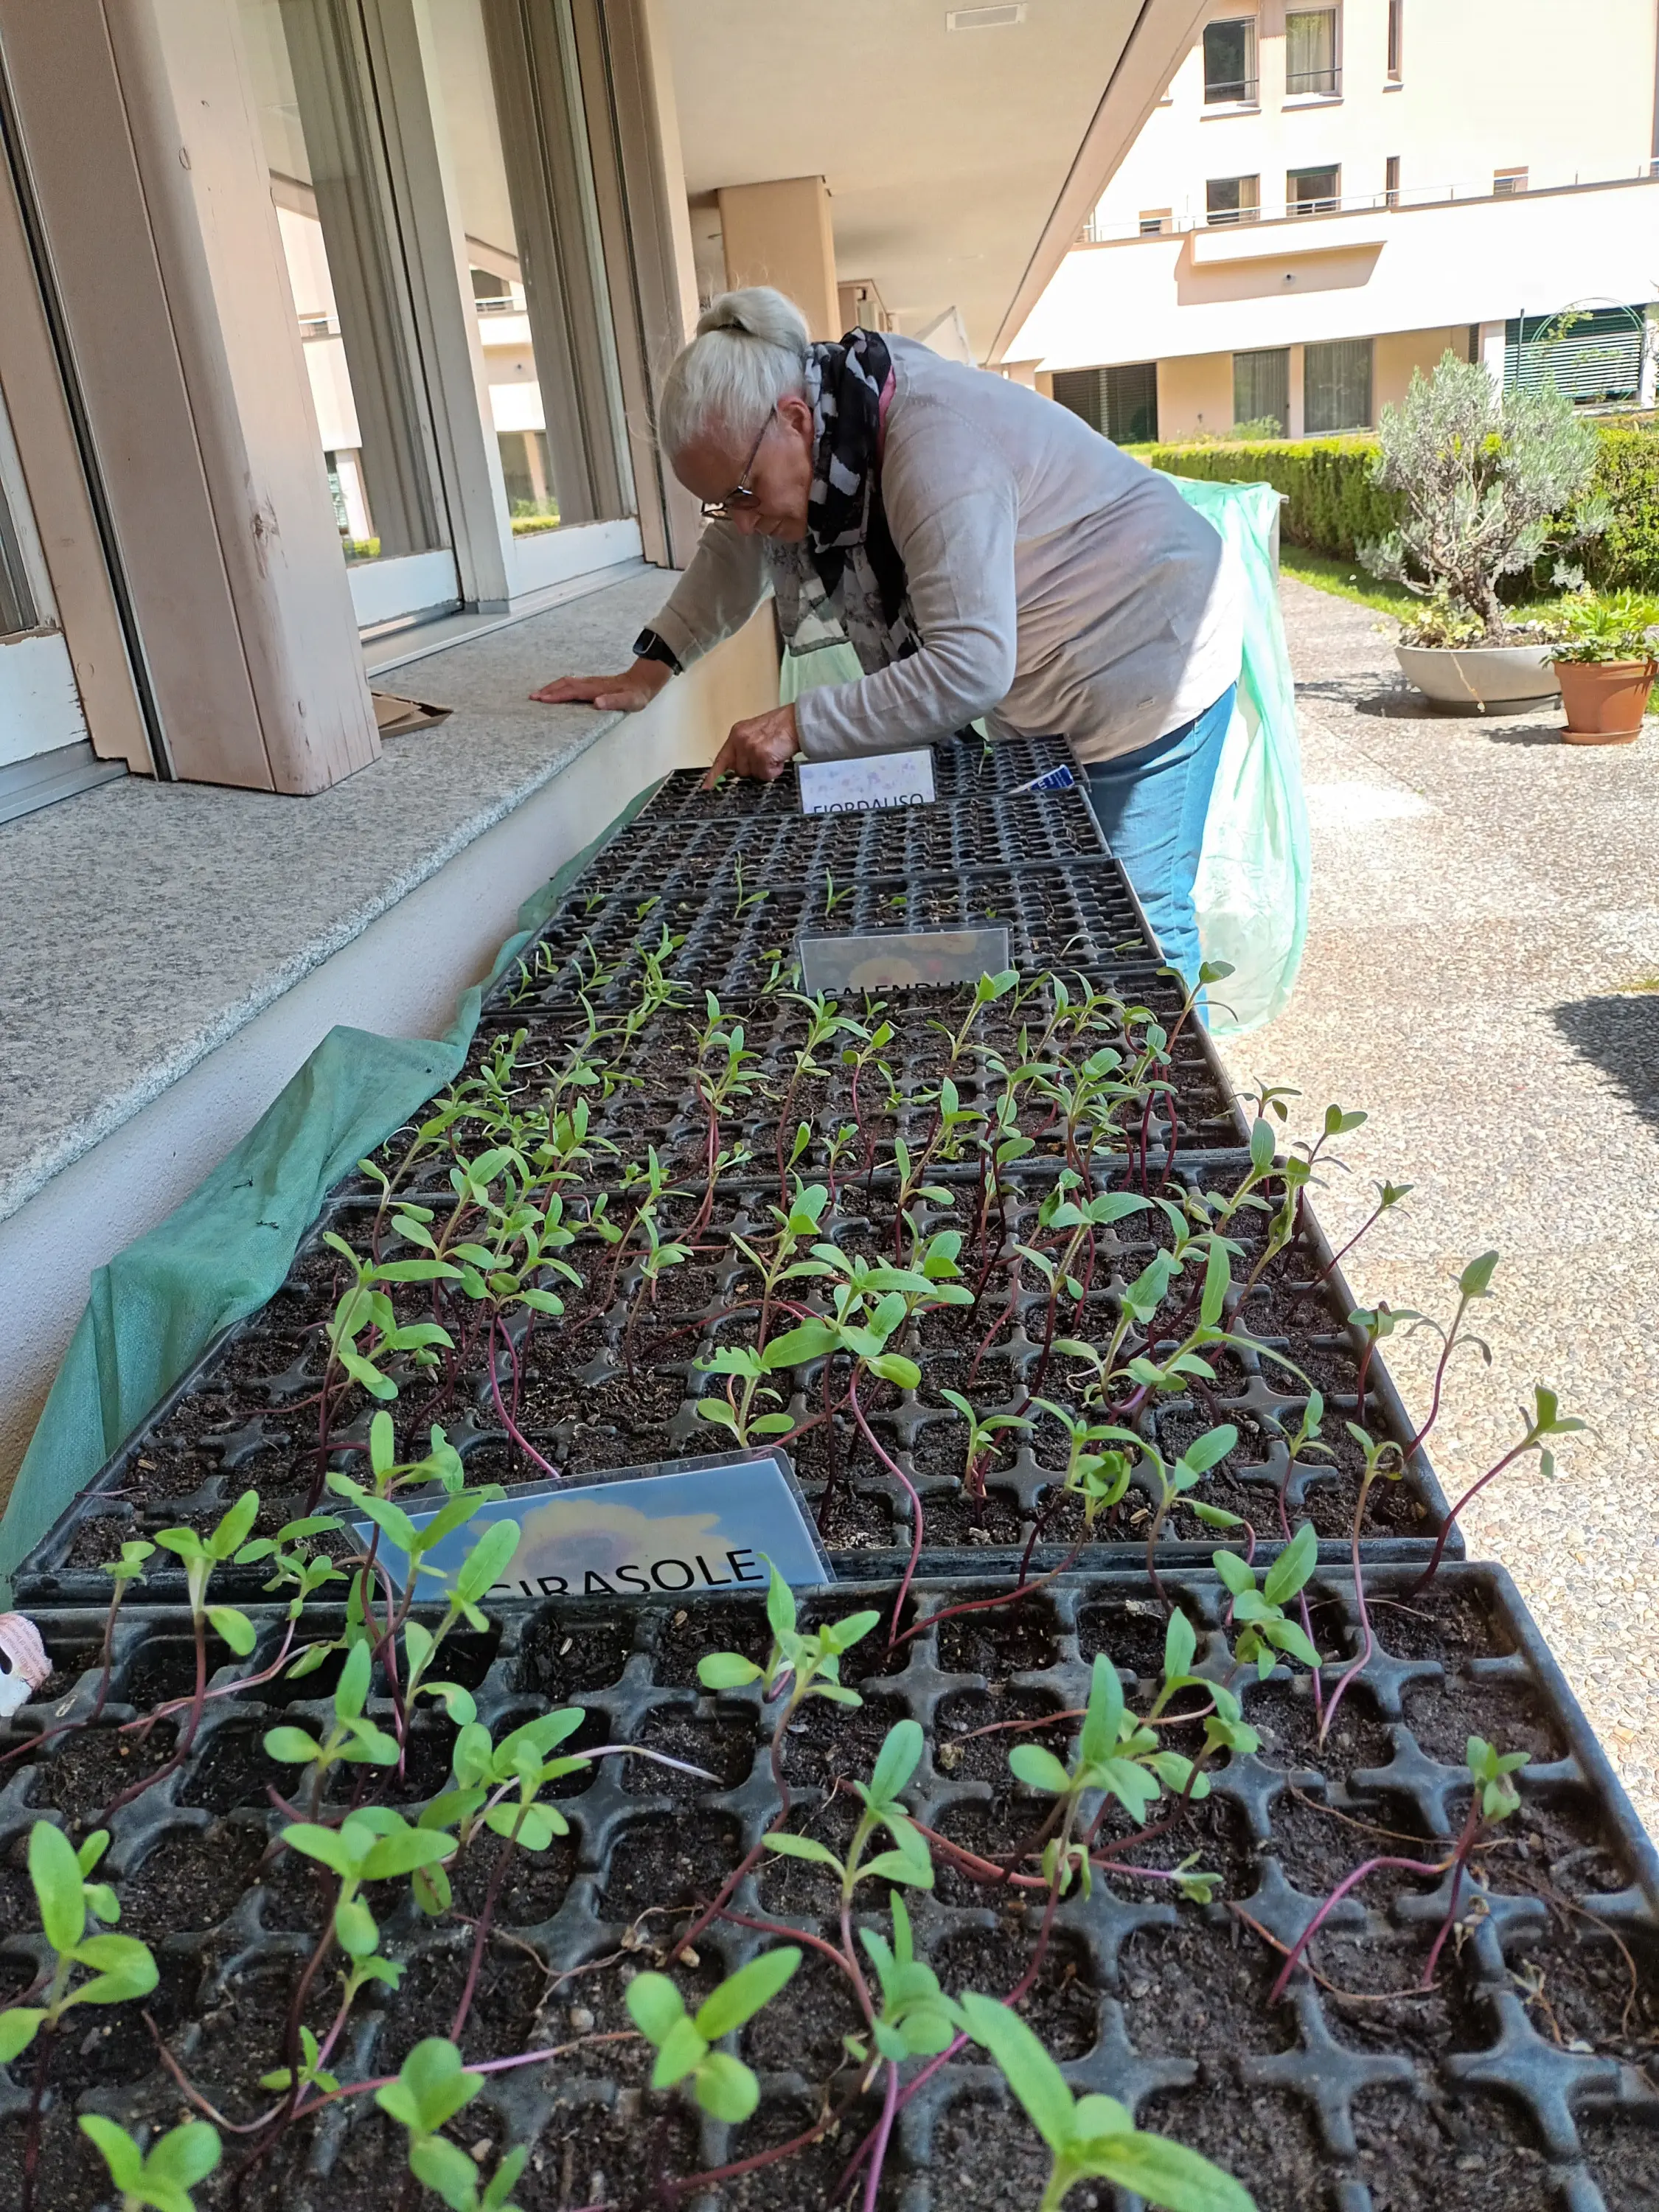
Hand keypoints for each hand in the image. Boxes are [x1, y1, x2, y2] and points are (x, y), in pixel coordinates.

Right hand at [529, 658, 670, 711]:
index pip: (573, 692)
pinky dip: (559, 686)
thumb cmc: (636, 695)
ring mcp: (590, 682)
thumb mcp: (630, 701)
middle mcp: (591, 683)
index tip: (543, 699)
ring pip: (566, 682)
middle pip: (565, 684)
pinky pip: (571, 683)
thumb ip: (614, 701)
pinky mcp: (590, 683)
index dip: (557, 696)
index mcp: (597, 689)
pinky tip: (555, 691)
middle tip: (532, 698)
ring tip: (538, 694)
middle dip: (548, 690)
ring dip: (552, 687)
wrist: (642, 682)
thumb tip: (597, 703)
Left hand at [702, 703, 800, 786]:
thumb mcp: (756, 733)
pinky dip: (775, 770)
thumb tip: (740, 768)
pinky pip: (766, 775)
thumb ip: (744, 748)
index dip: (714, 775)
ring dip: (765, 770)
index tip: (707, 787)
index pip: (722, 758)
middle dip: (753, 769)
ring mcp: (750, 748)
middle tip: (766, 756)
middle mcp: (740, 740)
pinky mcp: (761, 755)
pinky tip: (779, 757)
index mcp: (737, 734)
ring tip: (774, 754)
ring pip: (753, 774)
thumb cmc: (782, 727)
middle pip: (740, 771)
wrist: (797, 721)